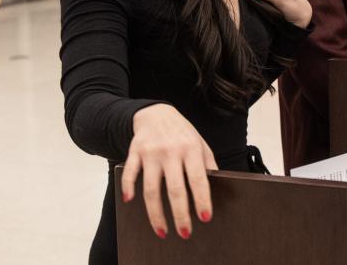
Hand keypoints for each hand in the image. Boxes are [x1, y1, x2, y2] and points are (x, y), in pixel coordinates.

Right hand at [121, 104, 217, 239]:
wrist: (156, 112)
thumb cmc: (182, 132)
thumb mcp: (200, 143)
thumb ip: (208, 163)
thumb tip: (218, 185)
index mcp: (191, 148)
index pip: (198, 178)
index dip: (202, 199)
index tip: (205, 217)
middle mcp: (171, 151)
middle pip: (175, 188)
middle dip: (180, 214)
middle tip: (185, 233)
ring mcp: (151, 152)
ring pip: (151, 188)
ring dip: (156, 213)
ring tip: (162, 231)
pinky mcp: (134, 152)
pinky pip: (129, 173)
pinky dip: (127, 187)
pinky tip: (129, 201)